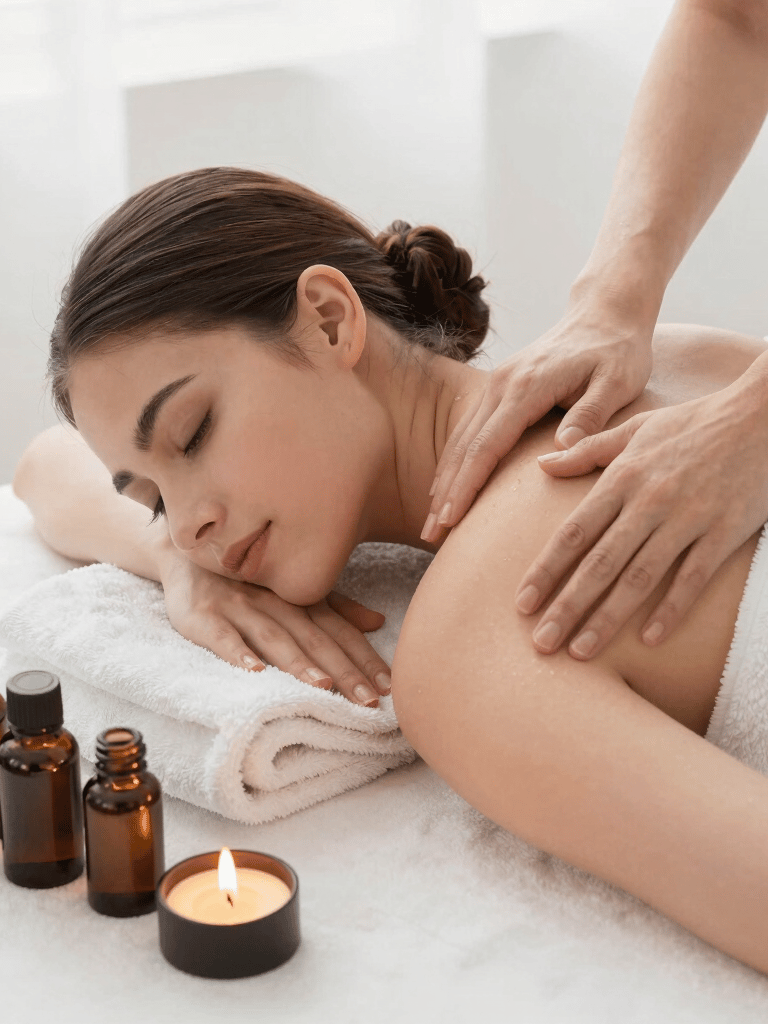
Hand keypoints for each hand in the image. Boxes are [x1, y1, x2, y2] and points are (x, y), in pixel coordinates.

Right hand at [158, 551, 390, 706]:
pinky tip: (254, 672)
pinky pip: (222, 636)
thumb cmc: (248, 579)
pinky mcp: (204, 617)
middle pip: (314, 638)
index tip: (389, 686)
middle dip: (342, 669)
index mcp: (300, 598)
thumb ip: (335, 608)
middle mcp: (275, 601)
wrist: (187, 553)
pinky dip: (237, 653)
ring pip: (273, 637)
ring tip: (322, 687)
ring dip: (298, 662)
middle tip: (367, 700)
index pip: (339, 630)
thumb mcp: (293, 590)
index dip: (364, 657)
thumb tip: (378, 622)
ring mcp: (239, 607)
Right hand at [422, 300, 652, 542]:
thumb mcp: (617, 381)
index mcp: (526, 387)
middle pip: (464, 447)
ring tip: (432, 521)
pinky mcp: (499, 388)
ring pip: (459, 439)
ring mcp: (496, 384)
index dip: (467, 485)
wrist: (605, 312)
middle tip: (431, 534)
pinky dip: (454, 462)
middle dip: (445, 493)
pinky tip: (445, 487)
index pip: (487, 445)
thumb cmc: (617, 350)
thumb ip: (589, 416)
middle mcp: (502, 384)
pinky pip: (468, 430)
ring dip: (443, 481)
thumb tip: (562, 450)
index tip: (451, 519)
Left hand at [516, 379, 767, 658]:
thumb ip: (587, 451)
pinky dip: (671, 608)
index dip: (545, 570)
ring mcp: (687, 518)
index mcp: (623, 477)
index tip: (522, 603)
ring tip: (581, 651)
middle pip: (599, 562)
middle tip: (541, 644)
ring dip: (607, 617)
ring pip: (639, 576)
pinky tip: (649, 639)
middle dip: (567, 606)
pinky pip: (692, 576)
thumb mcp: (636, 429)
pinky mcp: (724, 531)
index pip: (573, 532)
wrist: (763, 416)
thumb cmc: (695, 422)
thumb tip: (541, 463)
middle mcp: (649, 501)